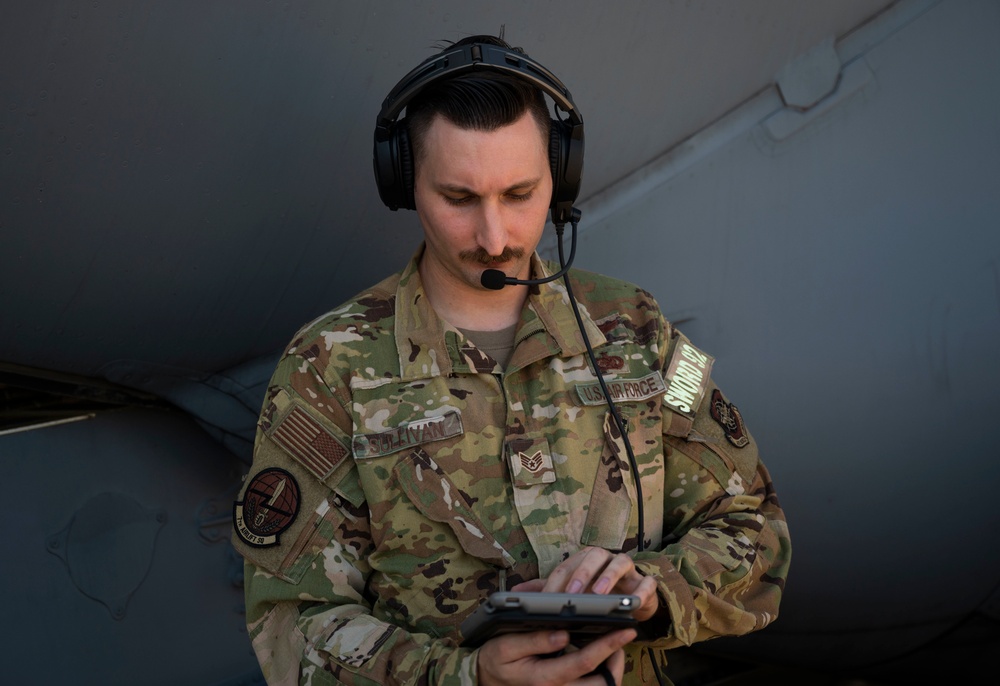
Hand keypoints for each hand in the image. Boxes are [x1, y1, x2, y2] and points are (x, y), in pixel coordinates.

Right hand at [477, 627, 634, 685]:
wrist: (483, 682)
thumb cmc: (494, 662)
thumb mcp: (505, 646)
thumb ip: (534, 641)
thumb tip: (563, 634)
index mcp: (545, 678)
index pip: (585, 662)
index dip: (608, 645)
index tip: (626, 629)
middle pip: (602, 683)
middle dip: (617, 661)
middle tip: (621, 637)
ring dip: (611, 668)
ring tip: (611, 645)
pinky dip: (598, 673)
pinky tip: (596, 654)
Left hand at [512, 547, 658, 621]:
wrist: (632, 602)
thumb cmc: (597, 593)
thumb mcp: (571, 592)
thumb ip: (546, 590)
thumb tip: (516, 590)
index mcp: (585, 560)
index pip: (567, 567)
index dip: (556, 583)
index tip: (546, 602)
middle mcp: (606, 559)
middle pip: (593, 557)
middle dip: (581, 573)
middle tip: (572, 592)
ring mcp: (628, 570)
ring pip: (620, 562)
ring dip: (609, 576)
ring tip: (599, 594)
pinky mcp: (646, 583)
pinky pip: (647, 583)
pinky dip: (641, 591)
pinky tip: (633, 603)